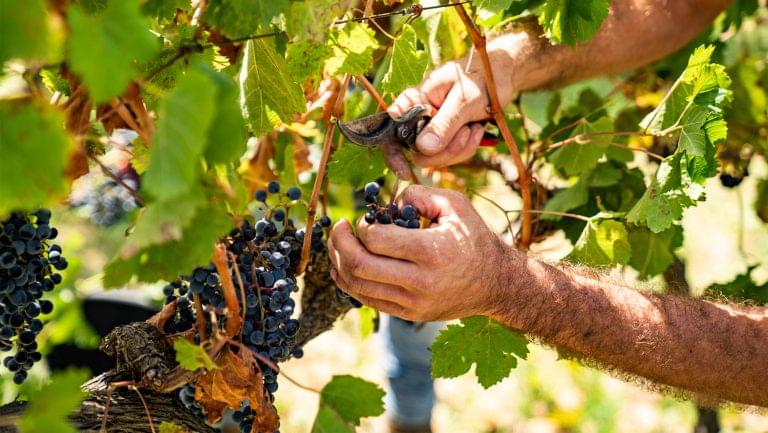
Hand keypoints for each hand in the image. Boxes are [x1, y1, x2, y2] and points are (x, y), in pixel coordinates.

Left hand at [327, 185, 514, 320]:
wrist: (496, 282)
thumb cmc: (473, 238)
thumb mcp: (454, 204)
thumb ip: (418, 193)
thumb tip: (387, 203)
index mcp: (432, 251)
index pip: (377, 240)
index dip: (361, 227)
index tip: (363, 220)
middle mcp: (421, 281)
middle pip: (360, 265)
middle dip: (340, 244)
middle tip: (338, 229)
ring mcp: (414, 303)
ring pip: (359, 287)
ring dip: (339, 264)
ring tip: (337, 246)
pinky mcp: (410, 314)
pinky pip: (369, 301)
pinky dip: (349, 284)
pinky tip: (343, 267)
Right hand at [388, 41, 517, 168]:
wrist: (501, 75)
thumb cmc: (480, 77)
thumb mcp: (464, 100)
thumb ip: (443, 124)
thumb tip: (422, 149)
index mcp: (414, 101)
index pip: (391, 130)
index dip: (393, 154)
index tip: (405, 172)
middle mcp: (419, 117)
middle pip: (417, 152)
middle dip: (443, 151)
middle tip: (466, 133)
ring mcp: (433, 129)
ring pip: (435, 157)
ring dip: (459, 148)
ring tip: (474, 127)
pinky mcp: (447, 137)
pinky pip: (450, 155)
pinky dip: (466, 148)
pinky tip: (477, 131)